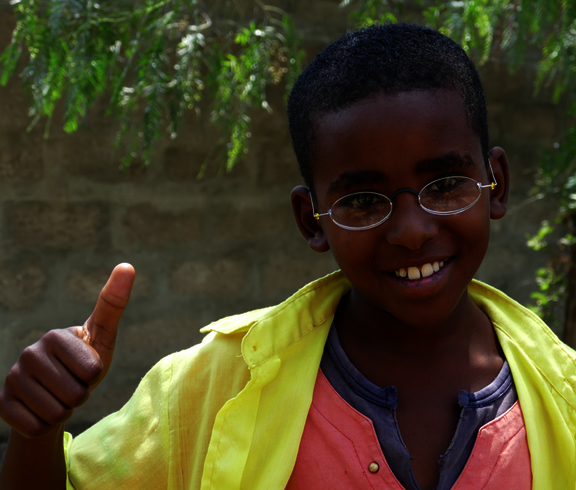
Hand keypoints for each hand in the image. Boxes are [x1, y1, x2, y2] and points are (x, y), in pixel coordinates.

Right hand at [0, 263, 134, 438]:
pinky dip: (45, 425)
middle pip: (75, 394)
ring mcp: (12, 378)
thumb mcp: (102, 336)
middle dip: (80, 395)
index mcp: (56, 335)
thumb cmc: (84, 363)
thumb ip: (113, 304)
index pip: (92, 370)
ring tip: (58, 396)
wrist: (55, 395)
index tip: (86, 367)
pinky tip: (41, 409)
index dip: (95, 375)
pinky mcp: (1, 403)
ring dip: (63, 411)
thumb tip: (127, 265)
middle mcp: (29, 353)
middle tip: (72, 385)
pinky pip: (35, 427)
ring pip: (56, 413)